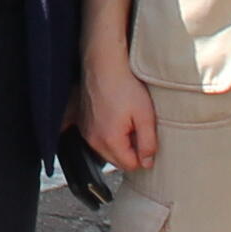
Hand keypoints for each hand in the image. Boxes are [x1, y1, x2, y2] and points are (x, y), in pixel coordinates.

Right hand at [74, 56, 157, 175]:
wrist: (104, 65)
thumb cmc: (124, 86)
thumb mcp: (145, 115)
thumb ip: (148, 143)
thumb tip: (147, 162)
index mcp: (110, 140)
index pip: (130, 165)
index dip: (143, 156)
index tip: (147, 139)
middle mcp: (93, 140)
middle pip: (117, 161)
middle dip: (130, 150)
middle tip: (138, 127)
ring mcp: (86, 132)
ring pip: (107, 150)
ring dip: (119, 142)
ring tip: (127, 120)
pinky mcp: (83, 124)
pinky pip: (98, 138)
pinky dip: (108, 133)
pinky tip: (115, 117)